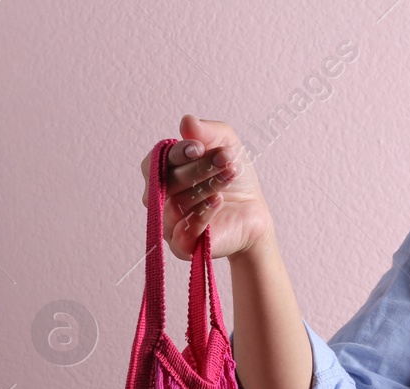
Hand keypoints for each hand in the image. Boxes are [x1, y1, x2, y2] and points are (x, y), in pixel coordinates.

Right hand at [140, 114, 273, 262]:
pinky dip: (201, 214)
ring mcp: (168, 223)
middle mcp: (160, 198)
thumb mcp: (226, 145)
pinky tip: (218, 201)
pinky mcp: (180, 246)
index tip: (200, 147)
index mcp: (164, 172)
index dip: (177, 153)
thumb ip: (207, 132)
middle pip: (167, 181)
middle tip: (226, 159)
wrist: (253, 214)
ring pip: (177, 203)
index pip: (157, 160)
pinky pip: (182, 231)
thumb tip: (187, 121)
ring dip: (207, 186)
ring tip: (230, 175)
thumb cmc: (233, 179)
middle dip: (199, 168)